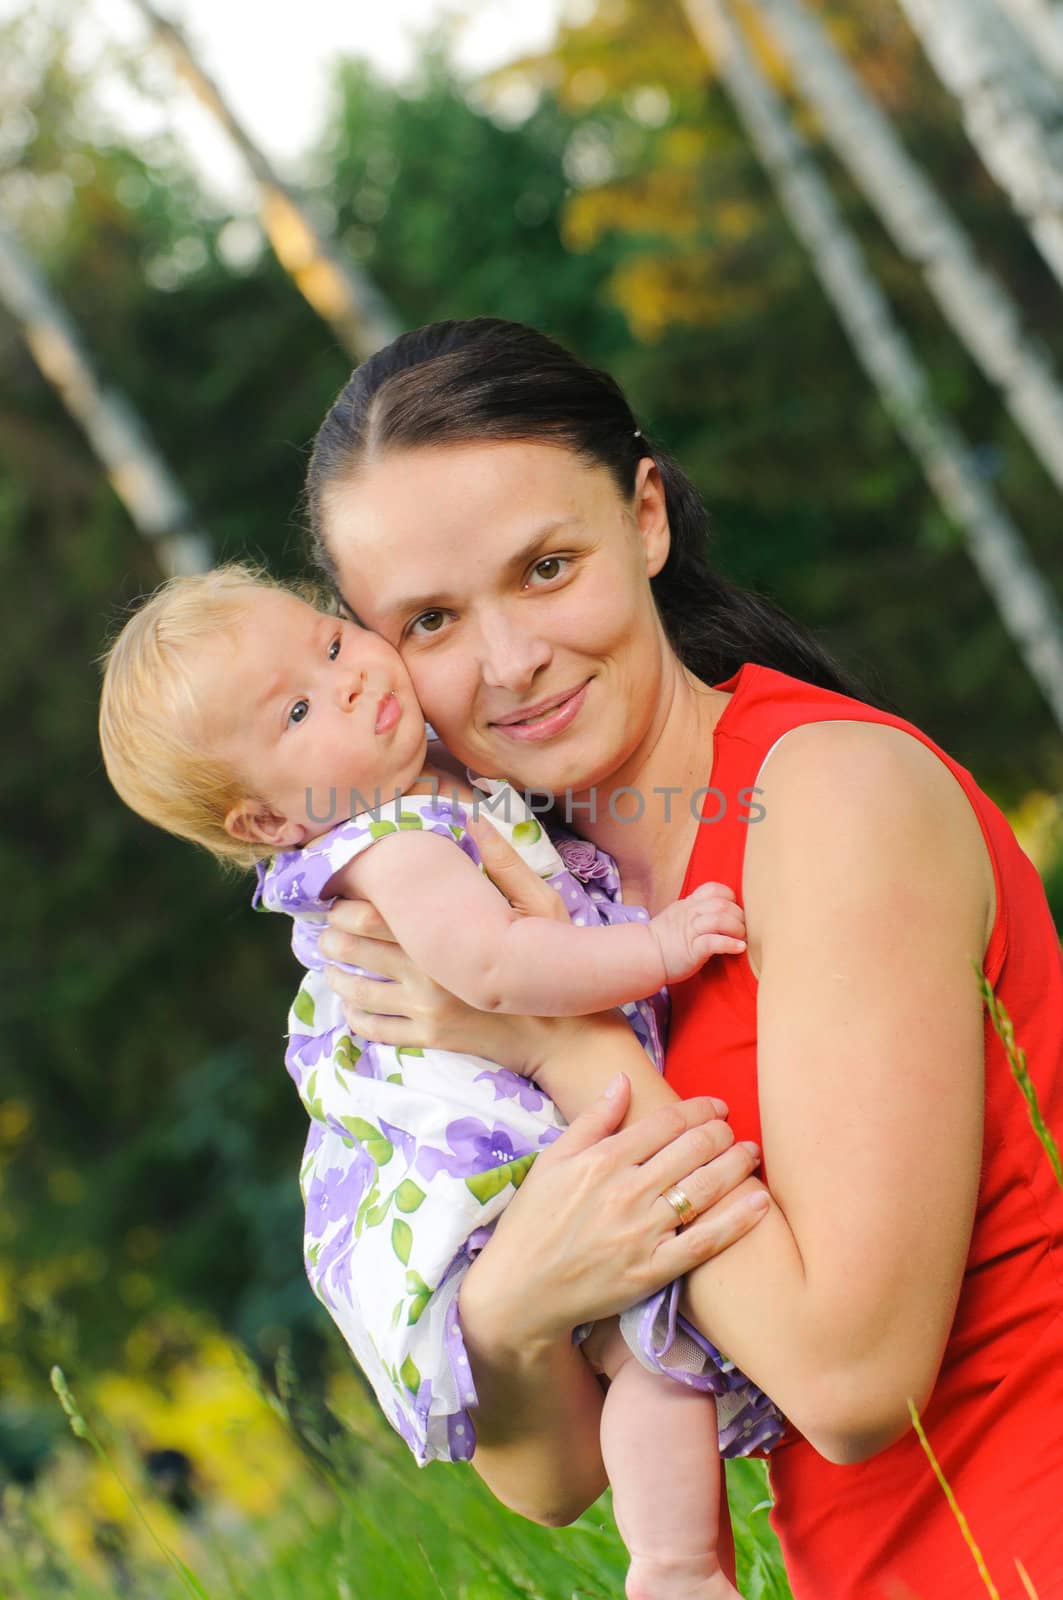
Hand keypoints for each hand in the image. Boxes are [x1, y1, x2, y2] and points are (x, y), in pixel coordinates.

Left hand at [319, 817, 573, 1066]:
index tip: (339, 899)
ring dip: (336, 978)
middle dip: (331, 939)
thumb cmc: (552, 960)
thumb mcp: (539, 905)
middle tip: (325, 931)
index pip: (371, 916)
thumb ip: (504, 864)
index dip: (345, 906)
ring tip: (330, 966)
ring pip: (359, 992)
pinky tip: (352, 1008)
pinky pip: (378, 1030)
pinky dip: (356, 1018)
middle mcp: (427, 974)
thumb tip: (478, 820)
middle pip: (354, 951)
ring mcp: (426, 1010)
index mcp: (445, 936)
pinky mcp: (431, 1038)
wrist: (564, 1034)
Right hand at [459, 1072, 767, 1349]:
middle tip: (733, 1129)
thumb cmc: (532, 1222)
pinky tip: (760, 1203)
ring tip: (751, 1153)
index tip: (716, 1106)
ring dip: (736, 1164)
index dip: (698, 1109)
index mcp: (602, 1159)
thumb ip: (592, 1119)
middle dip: (721, 1132)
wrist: (519, 1291)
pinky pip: (704, 1241)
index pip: (665, 1123)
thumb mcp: (552, 1160)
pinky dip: (737, 1221)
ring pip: (704, 1188)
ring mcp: (642, 1231)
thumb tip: (622, 1080)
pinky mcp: (652, 1269)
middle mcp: (627, 1190)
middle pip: (692, 1149)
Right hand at [650, 883, 746, 982]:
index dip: (729, 897)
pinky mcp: (692, 949)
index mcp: (687, 905)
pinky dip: (730, 944)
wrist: (643, 957)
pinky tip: (739, 948)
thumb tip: (719, 913)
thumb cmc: (663, 942)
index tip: (735, 910)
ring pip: (719, 919)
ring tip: (742, 938)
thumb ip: (694, 911)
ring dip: (737, 928)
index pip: (713, 890)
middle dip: (739, 916)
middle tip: (744, 929)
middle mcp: (689, 914)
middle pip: (722, 905)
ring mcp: (690, 930)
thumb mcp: (677, 917)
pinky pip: (713, 941)